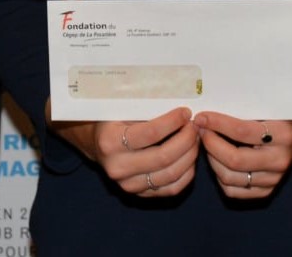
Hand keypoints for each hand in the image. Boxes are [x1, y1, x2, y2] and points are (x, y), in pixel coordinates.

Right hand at [49, 106, 199, 196]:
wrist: (95, 142)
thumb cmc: (112, 118)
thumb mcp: (121, 107)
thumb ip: (145, 105)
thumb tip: (178, 96)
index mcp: (110, 141)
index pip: (151, 133)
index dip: (173, 122)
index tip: (186, 112)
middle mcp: (117, 167)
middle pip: (163, 157)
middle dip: (187, 139)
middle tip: (195, 126)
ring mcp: (128, 184)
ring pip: (170, 175)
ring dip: (190, 156)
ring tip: (195, 140)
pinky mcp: (138, 194)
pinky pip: (170, 189)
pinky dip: (186, 174)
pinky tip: (190, 158)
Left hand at [195, 94, 291, 199]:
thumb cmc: (282, 112)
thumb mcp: (271, 104)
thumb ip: (246, 105)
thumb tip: (210, 103)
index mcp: (283, 134)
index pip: (243, 131)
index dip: (218, 124)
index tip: (201, 116)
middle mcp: (280, 160)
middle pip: (234, 160)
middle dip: (210, 143)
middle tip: (200, 130)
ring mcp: (274, 179)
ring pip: (230, 177)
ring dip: (211, 159)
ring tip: (206, 142)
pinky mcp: (267, 191)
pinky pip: (234, 190)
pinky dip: (219, 176)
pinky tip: (216, 159)